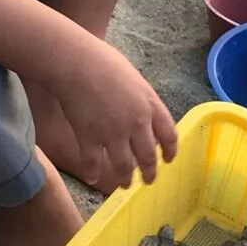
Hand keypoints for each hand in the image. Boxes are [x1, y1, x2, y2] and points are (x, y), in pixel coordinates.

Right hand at [54, 41, 178, 192]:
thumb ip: (143, 99)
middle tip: (148, 180)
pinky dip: (93, 173)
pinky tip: (93, 179)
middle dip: (149, 173)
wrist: (75, 62)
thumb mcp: (135, 78)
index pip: (169, 135)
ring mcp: (113, 133)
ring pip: (124, 166)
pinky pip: (93, 163)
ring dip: (125, 179)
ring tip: (124, 184)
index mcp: (151, 105)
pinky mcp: (90, 138)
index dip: (170, 151)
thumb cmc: (103, 61)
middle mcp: (136, 124)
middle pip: (148, 157)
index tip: (168, 160)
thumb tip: (144, 113)